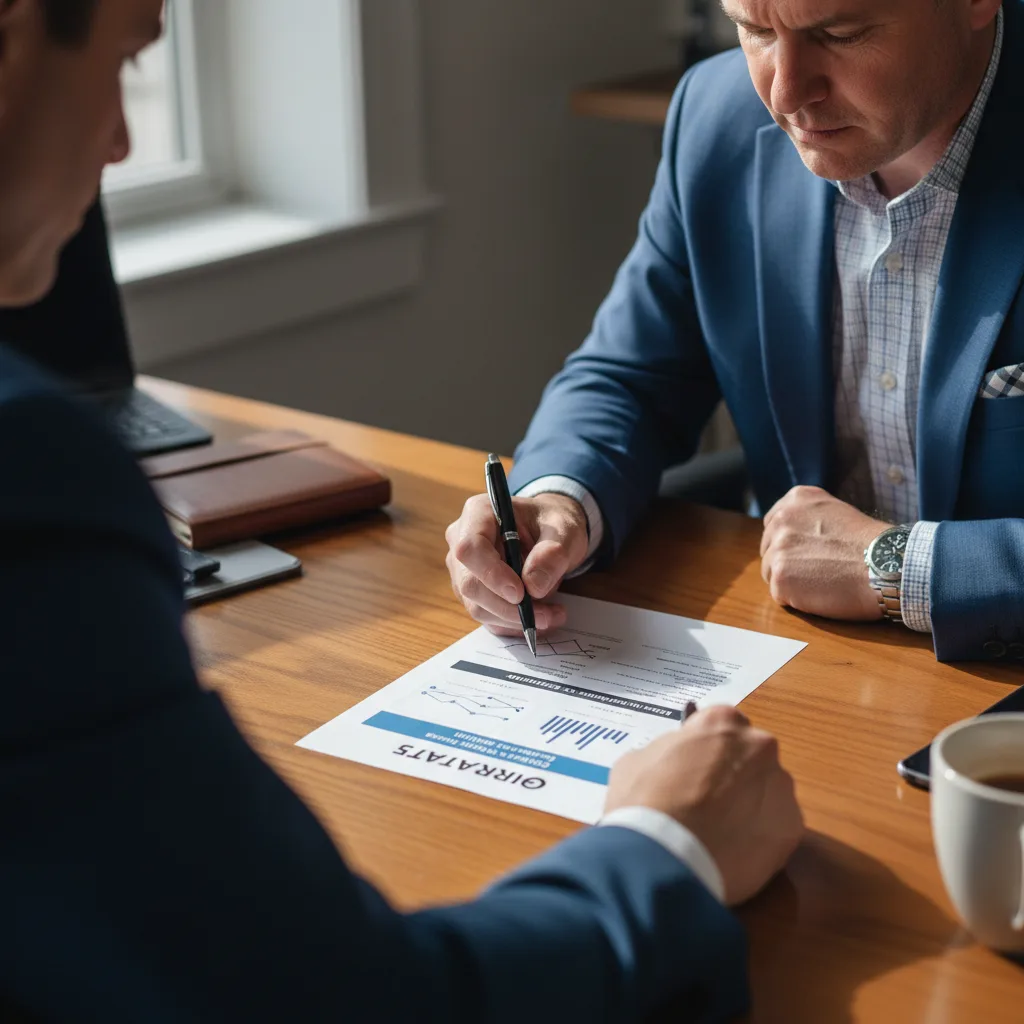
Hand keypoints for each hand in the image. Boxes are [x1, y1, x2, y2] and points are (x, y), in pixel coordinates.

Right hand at [445, 492, 589, 635]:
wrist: (549, 532)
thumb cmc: (552, 523)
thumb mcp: (564, 530)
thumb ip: (552, 553)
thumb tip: (533, 586)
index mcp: (479, 513)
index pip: (470, 548)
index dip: (491, 574)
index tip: (520, 593)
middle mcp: (461, 539)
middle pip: (470, 584)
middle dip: (508, 607)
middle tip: (547, 615)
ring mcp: (463, 568)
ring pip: (477, 606)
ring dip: (514, 619)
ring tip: (552, 615)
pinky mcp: (472, 591)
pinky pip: (486, 615)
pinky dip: (513, 624)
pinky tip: (540, 617)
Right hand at [605, 706, 802, 904]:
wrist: (663, 859)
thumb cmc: (643, 802)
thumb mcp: (637, 761)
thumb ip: (667, 753)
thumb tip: (675, 765)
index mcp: (722, 722)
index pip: (724, 726)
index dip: (708, 751)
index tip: (695, 771)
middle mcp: (759, 747)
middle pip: (751, 758)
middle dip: (734, 777)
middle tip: (708, 805)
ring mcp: (780, 787)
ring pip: (768, 793)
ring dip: (750, 807)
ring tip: (720, 835)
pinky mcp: (792, 828)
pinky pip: (776, 829)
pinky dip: (760, 839)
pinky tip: (734, 855)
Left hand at [760, 485, 887, 620]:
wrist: (888, 565)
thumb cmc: (872, 545)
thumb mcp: (835, 512)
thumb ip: (808, 518)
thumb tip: (792, 535)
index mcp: (795, 500)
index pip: (773, 525)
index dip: (791, 543)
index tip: (809, 552)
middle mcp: (781, 520)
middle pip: (768, 550)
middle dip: (788, 562)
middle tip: (819, 570)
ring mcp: (778, 548)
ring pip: (771, 573)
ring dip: (792, 582)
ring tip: (824, 581)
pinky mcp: (780, 577)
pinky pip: (779, 595)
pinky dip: (798, 600)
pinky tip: (822, 593)